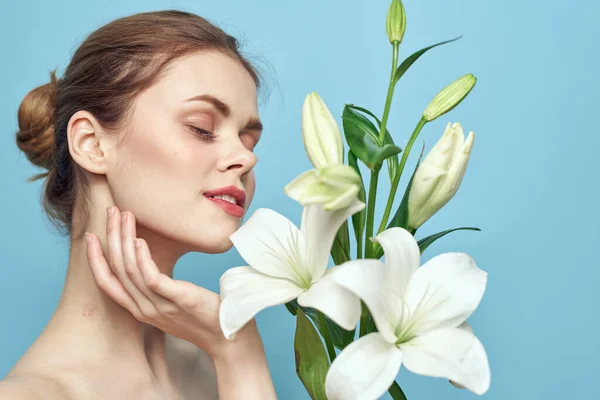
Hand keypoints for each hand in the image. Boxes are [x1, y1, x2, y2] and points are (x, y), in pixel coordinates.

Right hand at [84, 205, 255, 358]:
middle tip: (111, 211)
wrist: (227, 336)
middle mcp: (144, 309)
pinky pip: (151, 279)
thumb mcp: (171, 302)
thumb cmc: (202, 316)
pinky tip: (141, 241)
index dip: (95, 259)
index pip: (107, 283)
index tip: (90, 236)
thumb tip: (151, 263)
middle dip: (110, 237)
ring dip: (125, 240)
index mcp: (140, 309)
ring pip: (130, 270)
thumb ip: (157, 287)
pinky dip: (143, 258)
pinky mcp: (176, 300)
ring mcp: (159, 306)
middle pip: (116, 270)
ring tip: (126, 216)